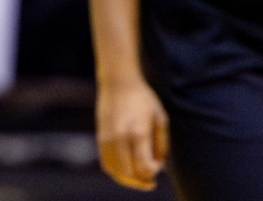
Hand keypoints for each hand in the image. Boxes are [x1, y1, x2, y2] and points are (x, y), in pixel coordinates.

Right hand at [95, 76, 168, 191]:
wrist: (118, 82)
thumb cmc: (143, 98)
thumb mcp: (160, 118)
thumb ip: (162, 144)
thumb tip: (158, 163)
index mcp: (138, 133)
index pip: (145, 167)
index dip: (154, 171)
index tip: (159, 162)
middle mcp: (120, 138)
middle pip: (130, 174)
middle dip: (142, 180)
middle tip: (151, 174)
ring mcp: (108, 138)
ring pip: (116, 172)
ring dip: (129, 179)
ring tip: (138, 175)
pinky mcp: (100, 137)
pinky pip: (106, 164)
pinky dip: (117, 172)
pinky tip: (126, 168)